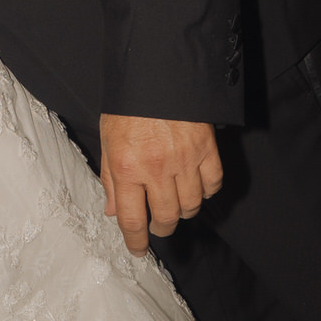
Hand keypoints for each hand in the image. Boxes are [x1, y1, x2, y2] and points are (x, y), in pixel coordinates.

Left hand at [99, 114, 222, 252]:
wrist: (157, 69)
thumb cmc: (129, 104)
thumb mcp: (108, 138)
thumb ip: (110, 178)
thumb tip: (113, 211)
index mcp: (126, 166)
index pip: (132, 219)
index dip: (136, 242)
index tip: (138, 250)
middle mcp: (156, 168)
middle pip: (165, 217)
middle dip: (161, 227)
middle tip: (157, 224)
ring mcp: (184, 159)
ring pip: (190, 205)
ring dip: (182, 212)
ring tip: (175, 205)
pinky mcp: (206, 148)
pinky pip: (212, 184)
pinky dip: (206, 191)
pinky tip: (196, 186)